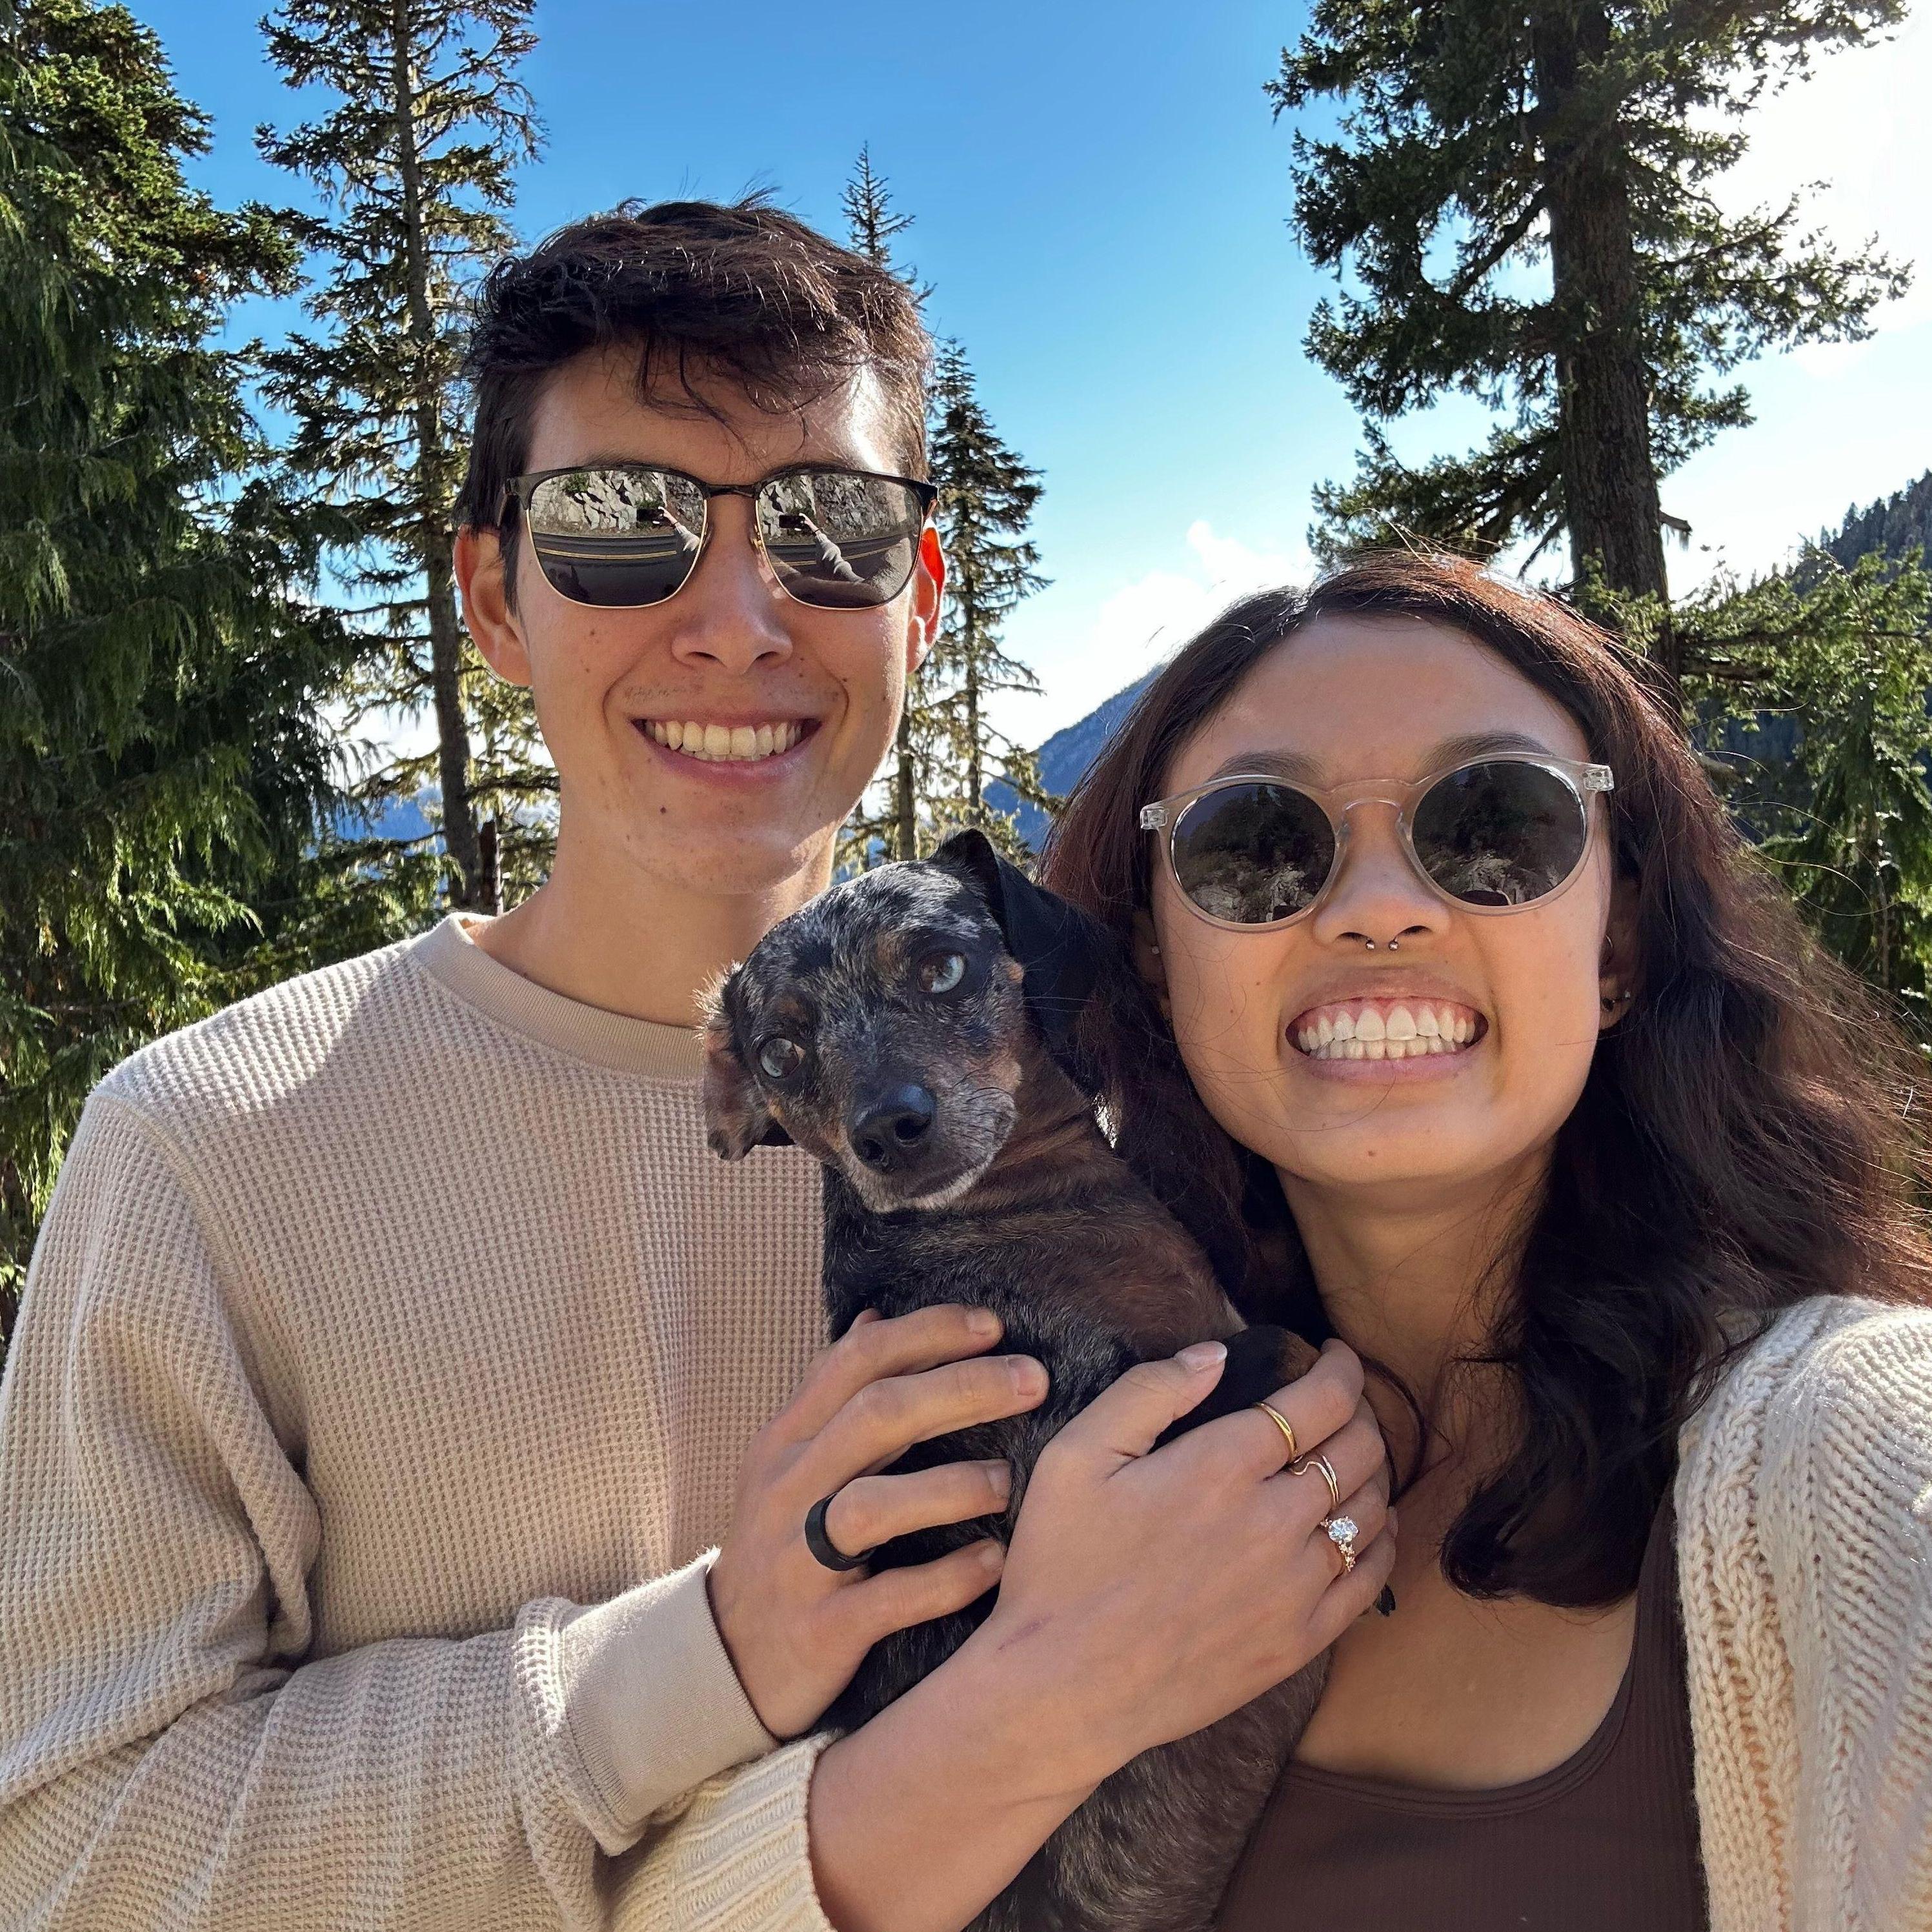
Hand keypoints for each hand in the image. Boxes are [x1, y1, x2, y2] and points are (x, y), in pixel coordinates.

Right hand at [709, 1304, 1047, 1739]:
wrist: (724, 1660)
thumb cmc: (781, 1545)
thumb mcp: (790, 1461)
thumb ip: (832, 1392)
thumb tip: (875, 1314)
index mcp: (786, 1440)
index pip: (855, 1360)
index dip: (927, 1333)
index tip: (994, 1326)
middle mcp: (788, 1489)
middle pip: (875, 1416)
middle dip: (960, 1388)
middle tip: (1033, 1380)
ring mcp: (799, 1561)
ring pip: (872, 1507)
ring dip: (950, 1486)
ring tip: (1007, 1481)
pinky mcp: (821, 1630)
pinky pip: (889, 1599)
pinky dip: (946, 1578)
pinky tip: (994, 1563)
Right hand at [957, 1336, 1392, 1794]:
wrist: (1065, 1687)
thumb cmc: (1061, 1565)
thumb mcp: (1076, 1455)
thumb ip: (1149, 1391)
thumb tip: (1215, 1353)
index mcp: (1221, 1466)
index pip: (1320, 1400)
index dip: (1340, 1368)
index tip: (1333, 1355)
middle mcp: (1273, 1521)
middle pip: (1358, 1448)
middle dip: (1360, 1409)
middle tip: (1341, 1399)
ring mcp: (1294, 1587)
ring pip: (1370, 1507)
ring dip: (1373, 1468)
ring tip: (1354, 1453)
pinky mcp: (1300, 1641)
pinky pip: (1371, 1579)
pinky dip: (1382, 1538)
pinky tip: (1372, 1522)